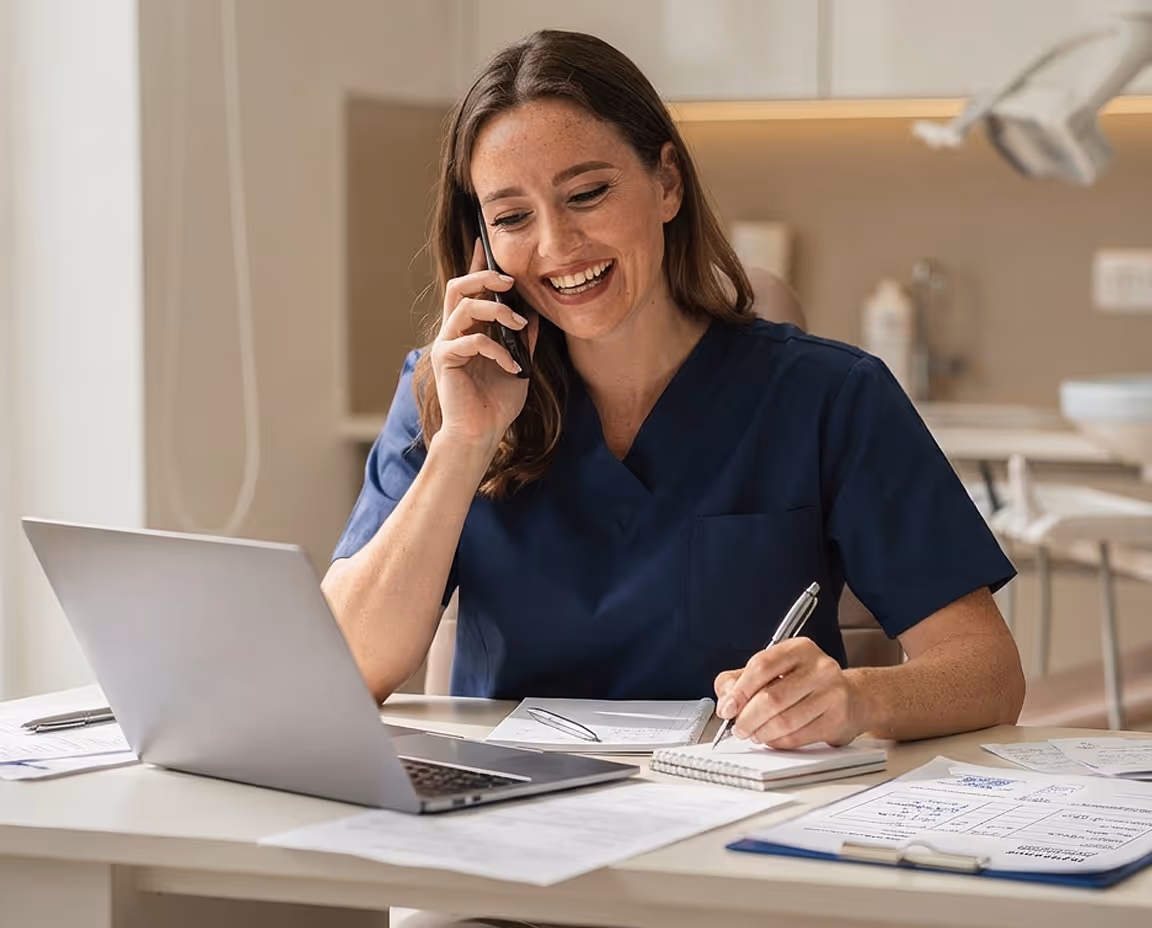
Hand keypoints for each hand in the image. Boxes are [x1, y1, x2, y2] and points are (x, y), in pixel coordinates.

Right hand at [430, 239, 538, 449]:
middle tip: (509, 280)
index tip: (485, 242)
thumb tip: (534, 314)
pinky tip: (512, 366)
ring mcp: (447, 345)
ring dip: (495, 310)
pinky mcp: (446, 360)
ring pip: (463, 307)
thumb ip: (523, 340)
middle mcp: (454, 333)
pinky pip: (472, 341)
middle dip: (483, 276)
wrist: (481, 434)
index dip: (476, 265)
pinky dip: (497, 349)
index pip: (470, 291)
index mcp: (470, 332)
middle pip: (457, 286)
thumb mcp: (519, 366)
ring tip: (518, 324)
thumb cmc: (496, 405)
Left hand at [713, 638, 865, 748]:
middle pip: (772, 697)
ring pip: (784, 720)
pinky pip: (798, 736)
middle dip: (747, 717)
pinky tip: (771, 738)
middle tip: (738, 727)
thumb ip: (742, 679)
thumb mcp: (775, 670)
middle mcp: (819, 667)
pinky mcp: (837, 719)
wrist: (853, 698)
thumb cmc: (807, 683)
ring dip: (761, 732)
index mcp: (799, 648)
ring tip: (752, 733)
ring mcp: (832, 693)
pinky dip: (777, 742)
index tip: (727, 707)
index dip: (739, 690)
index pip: (762, 665)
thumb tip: (725, 697)